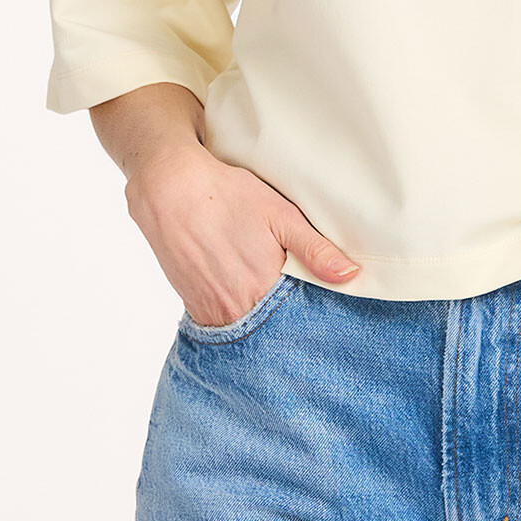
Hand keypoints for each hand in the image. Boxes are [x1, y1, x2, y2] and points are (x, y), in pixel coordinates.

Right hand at [124, 140, 359, 326]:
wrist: (169, 189)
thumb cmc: (227, 196)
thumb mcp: (281, 215)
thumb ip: (315, 250)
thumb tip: (350, 275)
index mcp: (261, 290)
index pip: (297, 323)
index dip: (311, 322)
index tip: (327, 321)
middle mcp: (234, 309)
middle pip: (271, 331)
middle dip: (288, 328)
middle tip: (304, 319)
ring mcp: (210, 311)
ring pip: (246, 331)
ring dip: (262, 324)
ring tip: (276, 308)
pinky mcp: (193, 306)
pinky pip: (222, 325)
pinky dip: (238, 318)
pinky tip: (248, 300)